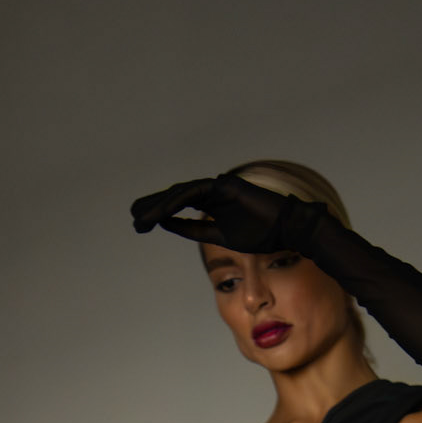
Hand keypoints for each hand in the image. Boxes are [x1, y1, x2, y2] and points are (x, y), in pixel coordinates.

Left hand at [129, 173, 297, 254]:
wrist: (288, 229)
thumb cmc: (262, 235)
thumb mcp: (221, 236)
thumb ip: (197, 229)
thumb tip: (171, 225)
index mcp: (212, 204)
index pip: (179, 207)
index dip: (158, 216)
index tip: (139, 225)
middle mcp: (213, 192)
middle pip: (176, 197)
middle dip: (152, 207)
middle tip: (133, 219)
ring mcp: (219, 186)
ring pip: (182, 193)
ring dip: (159, 205)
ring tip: (141, 218)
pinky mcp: (226, 186)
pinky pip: (196, 192)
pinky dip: (177, 201)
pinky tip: (161, 212)